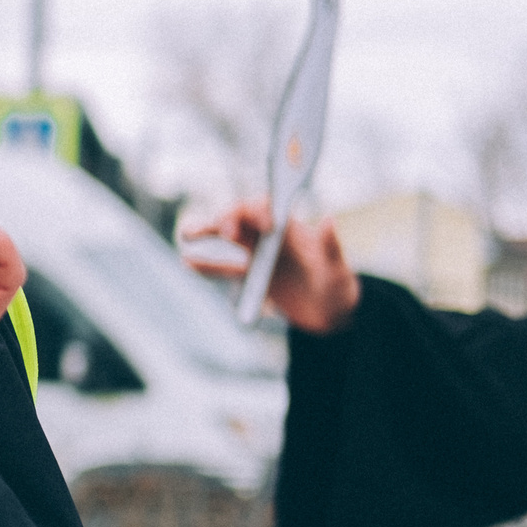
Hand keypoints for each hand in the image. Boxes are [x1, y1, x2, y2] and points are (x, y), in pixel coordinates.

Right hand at [181, 198, 359, 334]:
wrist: (333, 317)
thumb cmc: (340, 290)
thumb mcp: (338, 271)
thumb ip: (331, 247)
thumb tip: (330, 219)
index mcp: (292, 230)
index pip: (269, 209)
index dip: (259, 210)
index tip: (261, 224)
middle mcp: (272, 237)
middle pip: (242, 218)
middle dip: (230, 219)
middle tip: (224, 232)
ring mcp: (260, 255)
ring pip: (228, 237)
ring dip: (207, 232)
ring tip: (186, 234)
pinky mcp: (254, 276)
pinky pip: (225, 268)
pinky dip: (206, 266)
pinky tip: (187, 263)